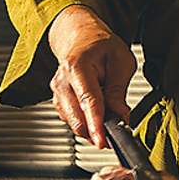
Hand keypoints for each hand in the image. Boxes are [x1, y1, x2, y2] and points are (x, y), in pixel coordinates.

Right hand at [47, 4, 136, 147]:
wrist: (82, 37)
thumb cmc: (102, 46)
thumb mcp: (121, 60)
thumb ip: (119, 89)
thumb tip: (119, 115)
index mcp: (77, 66)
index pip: (88, 101)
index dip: (96, 125)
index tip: (102, 141)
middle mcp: (62, 81)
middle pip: (77, 118)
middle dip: (97, 128)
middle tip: (118, 124)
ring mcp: (57, 92)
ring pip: (74, 123)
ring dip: (93, 124)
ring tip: (109, 108)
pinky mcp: (59, 101)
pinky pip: (73, 120)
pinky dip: (87, 121)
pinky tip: (97, 109)